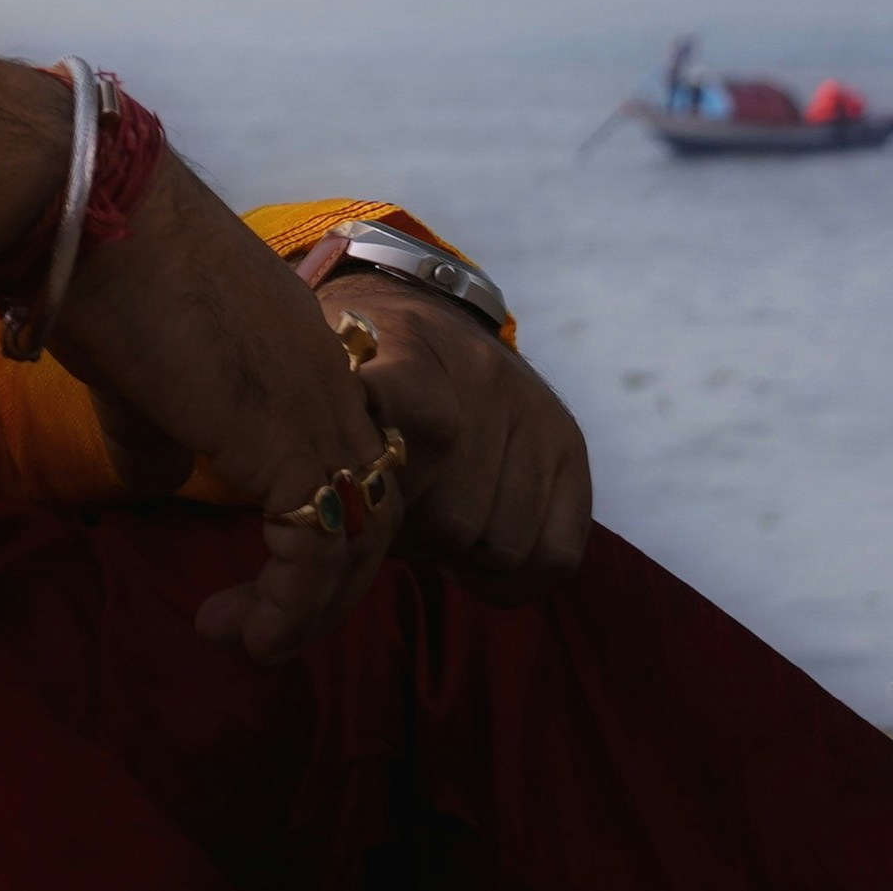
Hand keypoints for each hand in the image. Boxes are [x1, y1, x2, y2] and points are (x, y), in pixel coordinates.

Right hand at [30, 133, 405, 662]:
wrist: (92, 217)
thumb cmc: (97, 274)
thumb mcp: (131, 367)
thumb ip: (155, 431)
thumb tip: (154, 483)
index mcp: (300, 349)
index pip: (350, 453)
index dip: (322, 521)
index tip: (263, 567)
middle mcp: (329, 378)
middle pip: (374, 506)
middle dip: (325, 583)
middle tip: (258, 624)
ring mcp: (319, 407)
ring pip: (362, 539)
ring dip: (308, 610)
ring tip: (246, 641)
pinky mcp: (289, 443)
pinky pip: (317, 556)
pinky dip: (292, 610)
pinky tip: (246, 633)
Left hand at [309, 258, 590, 599]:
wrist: (425, 316)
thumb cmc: (356, 370)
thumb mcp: (322, 375)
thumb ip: (323, 434)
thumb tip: (338, 510)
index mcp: (406, 344)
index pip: (419, 428)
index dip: (381, 486)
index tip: (347, 494)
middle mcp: (481, 372)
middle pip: (450, 518)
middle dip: (409, 536)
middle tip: (387, 514)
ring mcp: (534, 411)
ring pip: (498, 546)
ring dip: (454, 554)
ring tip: (426, 519)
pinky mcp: (570, 447)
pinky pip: (554, 556)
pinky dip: (508, 577)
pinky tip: (470, 556)